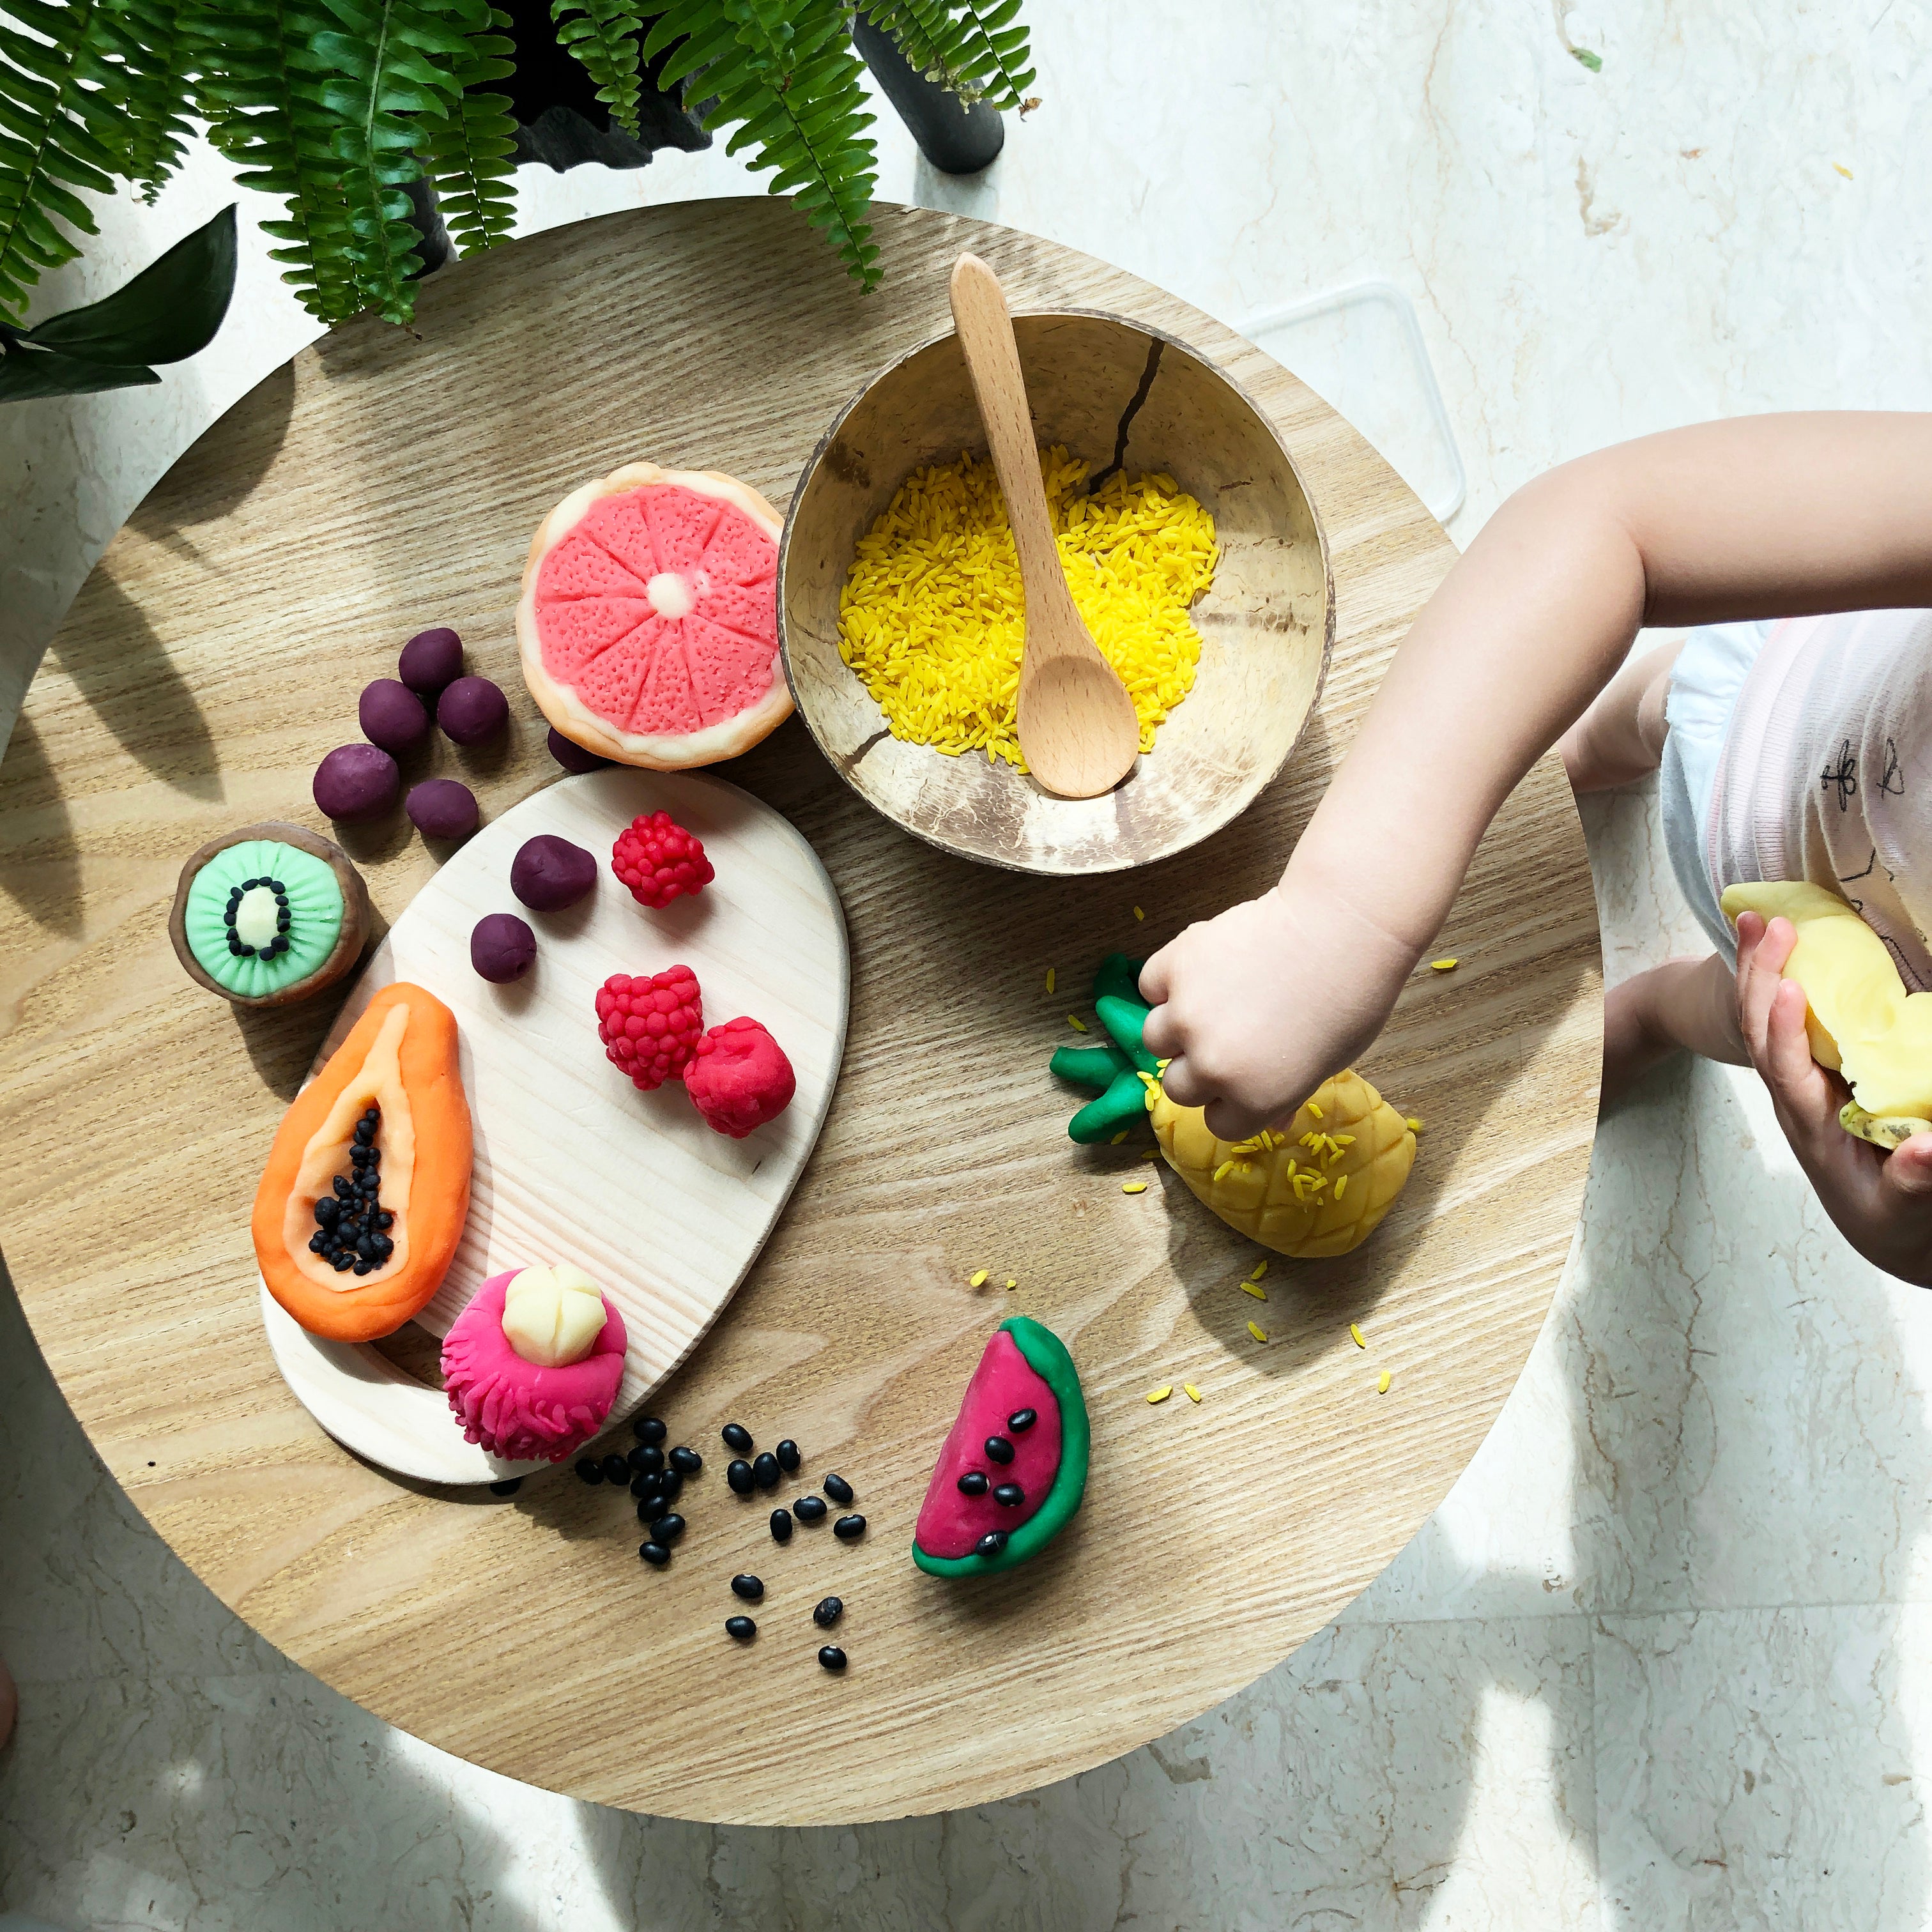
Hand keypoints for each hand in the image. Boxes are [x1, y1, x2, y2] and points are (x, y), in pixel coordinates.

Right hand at [1138, 877, 1417, 1141]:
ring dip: (1176, 1027)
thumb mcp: (1328, 1063)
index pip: (1217, 1123)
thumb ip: (1289, 1095)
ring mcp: (1187, 1014)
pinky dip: (1168, 980)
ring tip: (1210, 1002)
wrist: (1341, 926)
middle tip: (1226, 1037)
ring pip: (1155, 1039)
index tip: (1243, 1076)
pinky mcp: (1175, 966)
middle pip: (1178, 1087)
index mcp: (1254, 1099)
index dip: (1230, 1100)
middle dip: (1197, 1068)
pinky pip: (1151, 986)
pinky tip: (1202, 969)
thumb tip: (1273, 1122)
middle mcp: (1212, 1065)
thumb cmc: (1350, 998)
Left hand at [1735, 910, 1931, 1284]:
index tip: (1790, 988)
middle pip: (1760, 1034)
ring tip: (1758, 919)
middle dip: (1758, 979)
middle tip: (1766, 924)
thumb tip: (1926, 1151)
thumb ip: (1915, 1182)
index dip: (1784, 1032)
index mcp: (1813, 1126)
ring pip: (1765, 1022)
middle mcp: (1795, 1098)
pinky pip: (1785, 1023)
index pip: (1787, 1072)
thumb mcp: (1906, 1208)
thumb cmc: (1895, 1215)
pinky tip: (1781, 947)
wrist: (1885, 1223)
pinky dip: (1778, 982)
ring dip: (1759, 971)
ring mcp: (1799, 1083)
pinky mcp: (1813, 1073)